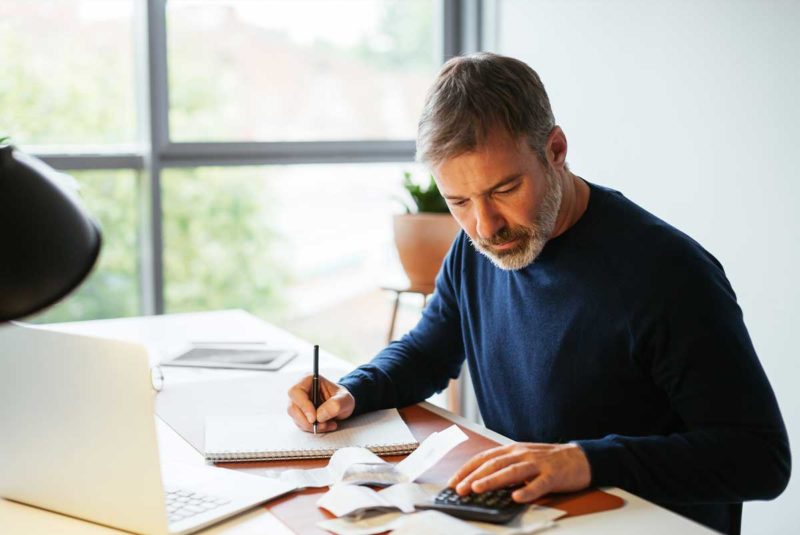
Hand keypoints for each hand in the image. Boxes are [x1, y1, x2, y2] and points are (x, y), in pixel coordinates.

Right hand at [287, 374, 354, 432]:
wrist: (342, 405)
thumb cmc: (342, 398)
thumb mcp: (345, 399)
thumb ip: (335, 405)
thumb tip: (319, 415)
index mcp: (309, 379)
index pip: (296, 392)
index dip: (303, 406)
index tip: (314, 418)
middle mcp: (300, 390)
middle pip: (292, 407)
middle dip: (307, 420)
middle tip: (322, 425)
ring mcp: (298, 403)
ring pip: (296, 418)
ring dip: (311, 426)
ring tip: (328, 424)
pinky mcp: (300, 414)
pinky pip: (301, 424)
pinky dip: (313, 428)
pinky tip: (325, 425)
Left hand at [448, 442, 590, 502]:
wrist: (581, 458)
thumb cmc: (548, 461)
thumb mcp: (524, 459)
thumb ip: (505, 467)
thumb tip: (480, 481)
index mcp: (513, 450)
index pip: (485, 458)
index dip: (467, 469)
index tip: (453, 482)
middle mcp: (522, 454)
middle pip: (494, 464)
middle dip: (474, 476)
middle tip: (459, 489)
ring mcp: (538, 464)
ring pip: (512, 471)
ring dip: (492, 480)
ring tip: (477, 489)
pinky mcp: (554, 475)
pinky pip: (539, 484)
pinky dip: (528, 490)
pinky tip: (516, 497)